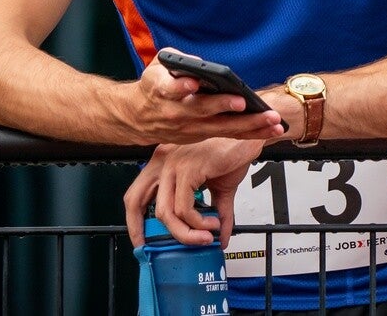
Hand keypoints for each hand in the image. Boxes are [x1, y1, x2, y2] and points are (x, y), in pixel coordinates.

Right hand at [119, 49, 286, 144]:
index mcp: (160, 90)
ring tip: (271, 119)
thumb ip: (177, 60)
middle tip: (243, 102)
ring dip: (248, 124)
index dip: (180, 86)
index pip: (169, 88)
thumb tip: (199, 63)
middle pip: (201, 110)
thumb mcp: (157, 67)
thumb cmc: (153, 86)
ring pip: (220, 127)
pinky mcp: (202, 135)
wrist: (138, 117)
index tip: (192, 83)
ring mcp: (189, 128)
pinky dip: (251, 133)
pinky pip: (229, 135)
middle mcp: (175, 112)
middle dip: (224, 106)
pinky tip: (272, 130)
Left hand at [124, 137, 262, 247]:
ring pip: (165, 213)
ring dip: (187, 233)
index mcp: (165, 162)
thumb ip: (215, 212)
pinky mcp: (188, 169)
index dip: (134, 220)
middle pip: (136, 202)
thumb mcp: (220, 189)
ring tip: (206, 237)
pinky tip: (213, 224)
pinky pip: (184, 209)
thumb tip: (219, 238)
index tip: (143, 240)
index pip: (136, 194)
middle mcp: (164, 161)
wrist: (252, 139)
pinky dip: (198, 223)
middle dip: (140, 229)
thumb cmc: (235, 154)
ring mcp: (174, 165)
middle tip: (160, 248)